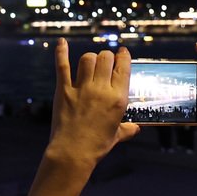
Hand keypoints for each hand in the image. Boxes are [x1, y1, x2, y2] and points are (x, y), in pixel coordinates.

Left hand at [47, 39, 138, 166]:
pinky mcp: (64, 90)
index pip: (123, 67)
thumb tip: (136, 129)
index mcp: (118, 98)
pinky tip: (61, 43)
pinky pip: (62, 66)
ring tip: (90, 63)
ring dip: (90, 58)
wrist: (73, 152)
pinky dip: (61, 52)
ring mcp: (82, 88)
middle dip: (107, 56)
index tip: (122, 53)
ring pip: (87, 58)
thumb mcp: (117, 136)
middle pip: (106, 58)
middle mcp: (101, 89)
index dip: (123, 56)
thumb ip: (127, 129)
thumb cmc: (97, 145)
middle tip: (105, 61)